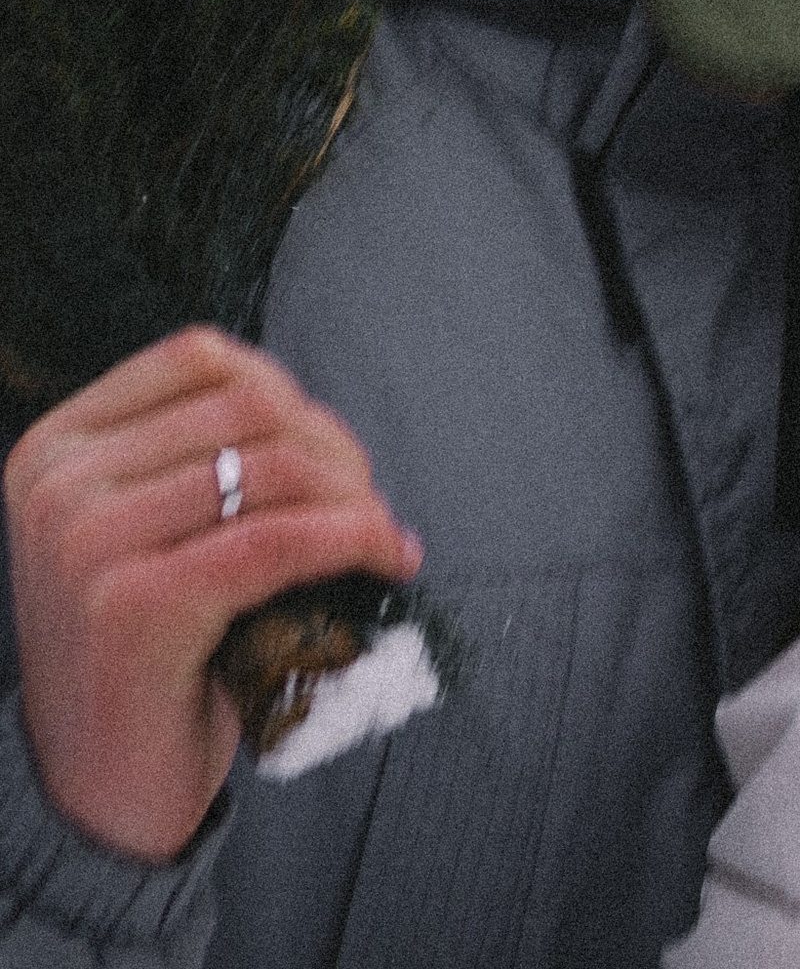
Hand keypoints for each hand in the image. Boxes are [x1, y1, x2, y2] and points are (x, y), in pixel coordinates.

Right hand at [4, 327, 422, 863]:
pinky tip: (386, 557)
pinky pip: (279, 541)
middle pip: (247, 407)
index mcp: (57, 449)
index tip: (328, 448)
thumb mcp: (140, 534)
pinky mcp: (137, 605)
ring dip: (354, 497)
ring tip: (379, 535)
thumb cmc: (142, 660)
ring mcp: (89, 542)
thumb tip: (320, 423)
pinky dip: (353, 538)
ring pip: (275, 469)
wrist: (98, 796)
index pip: (200, 357)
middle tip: (370, 503)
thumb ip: (195, 460)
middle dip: (333, 449)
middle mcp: (61, 484)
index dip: (288, 391)